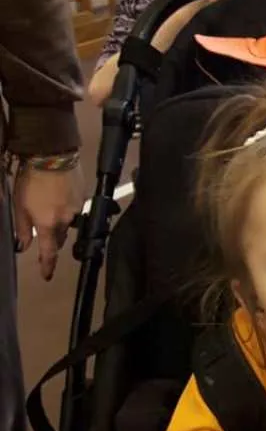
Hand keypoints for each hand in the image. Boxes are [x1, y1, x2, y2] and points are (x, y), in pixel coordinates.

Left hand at [13, 164, 83, 279]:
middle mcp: (65, 221)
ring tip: (49, 209)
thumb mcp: (19, 205)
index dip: (48, 265)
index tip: (47, 275)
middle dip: (52, 240)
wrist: (53, 155)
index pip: (49, 252)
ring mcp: (76, 208)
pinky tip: (57, 196)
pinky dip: (65, 207)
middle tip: (44, 236)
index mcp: (48, 225)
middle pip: (60, 238)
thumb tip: (24, 246)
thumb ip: (22, 228)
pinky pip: (73, 208)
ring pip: (68, 223)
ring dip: (59, 222)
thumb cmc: (32, 179)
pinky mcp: (82, 196)